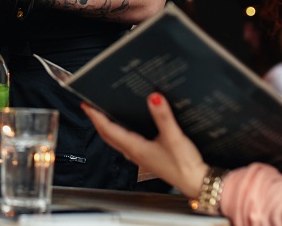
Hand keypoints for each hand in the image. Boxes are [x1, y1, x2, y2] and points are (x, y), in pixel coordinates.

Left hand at [82, 93, 208, 197]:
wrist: (195, 183)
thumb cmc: (184, 166)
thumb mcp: (174, 137)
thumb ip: (163, 116)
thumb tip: (154, 97)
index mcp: (136, 148)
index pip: (108, 129)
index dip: (95, 116)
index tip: (86, 105)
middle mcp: (134, 153)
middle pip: (107, 135)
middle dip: (96, 121)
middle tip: (89, 107)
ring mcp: (139, 156)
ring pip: (115, 140)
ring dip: (106, 127)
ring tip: (103, 115)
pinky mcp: (147, 157)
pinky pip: (126, 143)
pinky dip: (120, 133)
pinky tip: (127, 128)